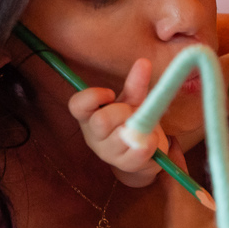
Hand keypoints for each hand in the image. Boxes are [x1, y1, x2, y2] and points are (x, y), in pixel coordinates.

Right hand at [68, 58, 167, 187]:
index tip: (111, 93)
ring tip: (144, 127)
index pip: (76, 105)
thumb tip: (143, 62)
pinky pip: (139, 150)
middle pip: (100, 121)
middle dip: (121, 113)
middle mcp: (94, 136)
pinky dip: (150, 141)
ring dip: (138, 128)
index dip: (92, 96)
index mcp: (89, 116)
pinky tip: (151, 140)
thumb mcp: (133, 101)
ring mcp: (108, 153)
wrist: (145, 152)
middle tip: (132, 113)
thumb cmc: (132, 122)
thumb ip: (136, 83)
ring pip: (120, 137)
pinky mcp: (126, 165)